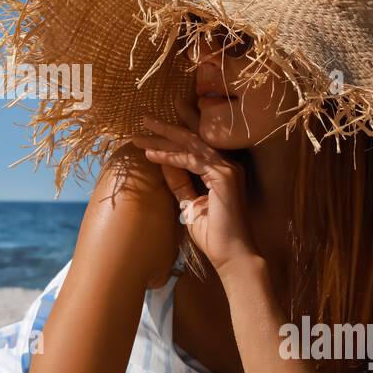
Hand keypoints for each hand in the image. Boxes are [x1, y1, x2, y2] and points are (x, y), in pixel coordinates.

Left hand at [131, 106, 258, 273]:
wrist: (231, 255)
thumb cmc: (214, 234)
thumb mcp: (190, 204)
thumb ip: (180, 184)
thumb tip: (164, 166)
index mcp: (220, 171)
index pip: (194, 146)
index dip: (175, 134)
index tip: (152, 127)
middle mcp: (227, 165)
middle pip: (192, 139)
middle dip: (167, 127)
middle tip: (145, 117)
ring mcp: (227, 169)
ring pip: (190, 145)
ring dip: (164, 137)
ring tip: (141, 132)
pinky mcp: (224, 176)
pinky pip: (191, 160)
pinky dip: (170, 157)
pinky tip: (151, 154)